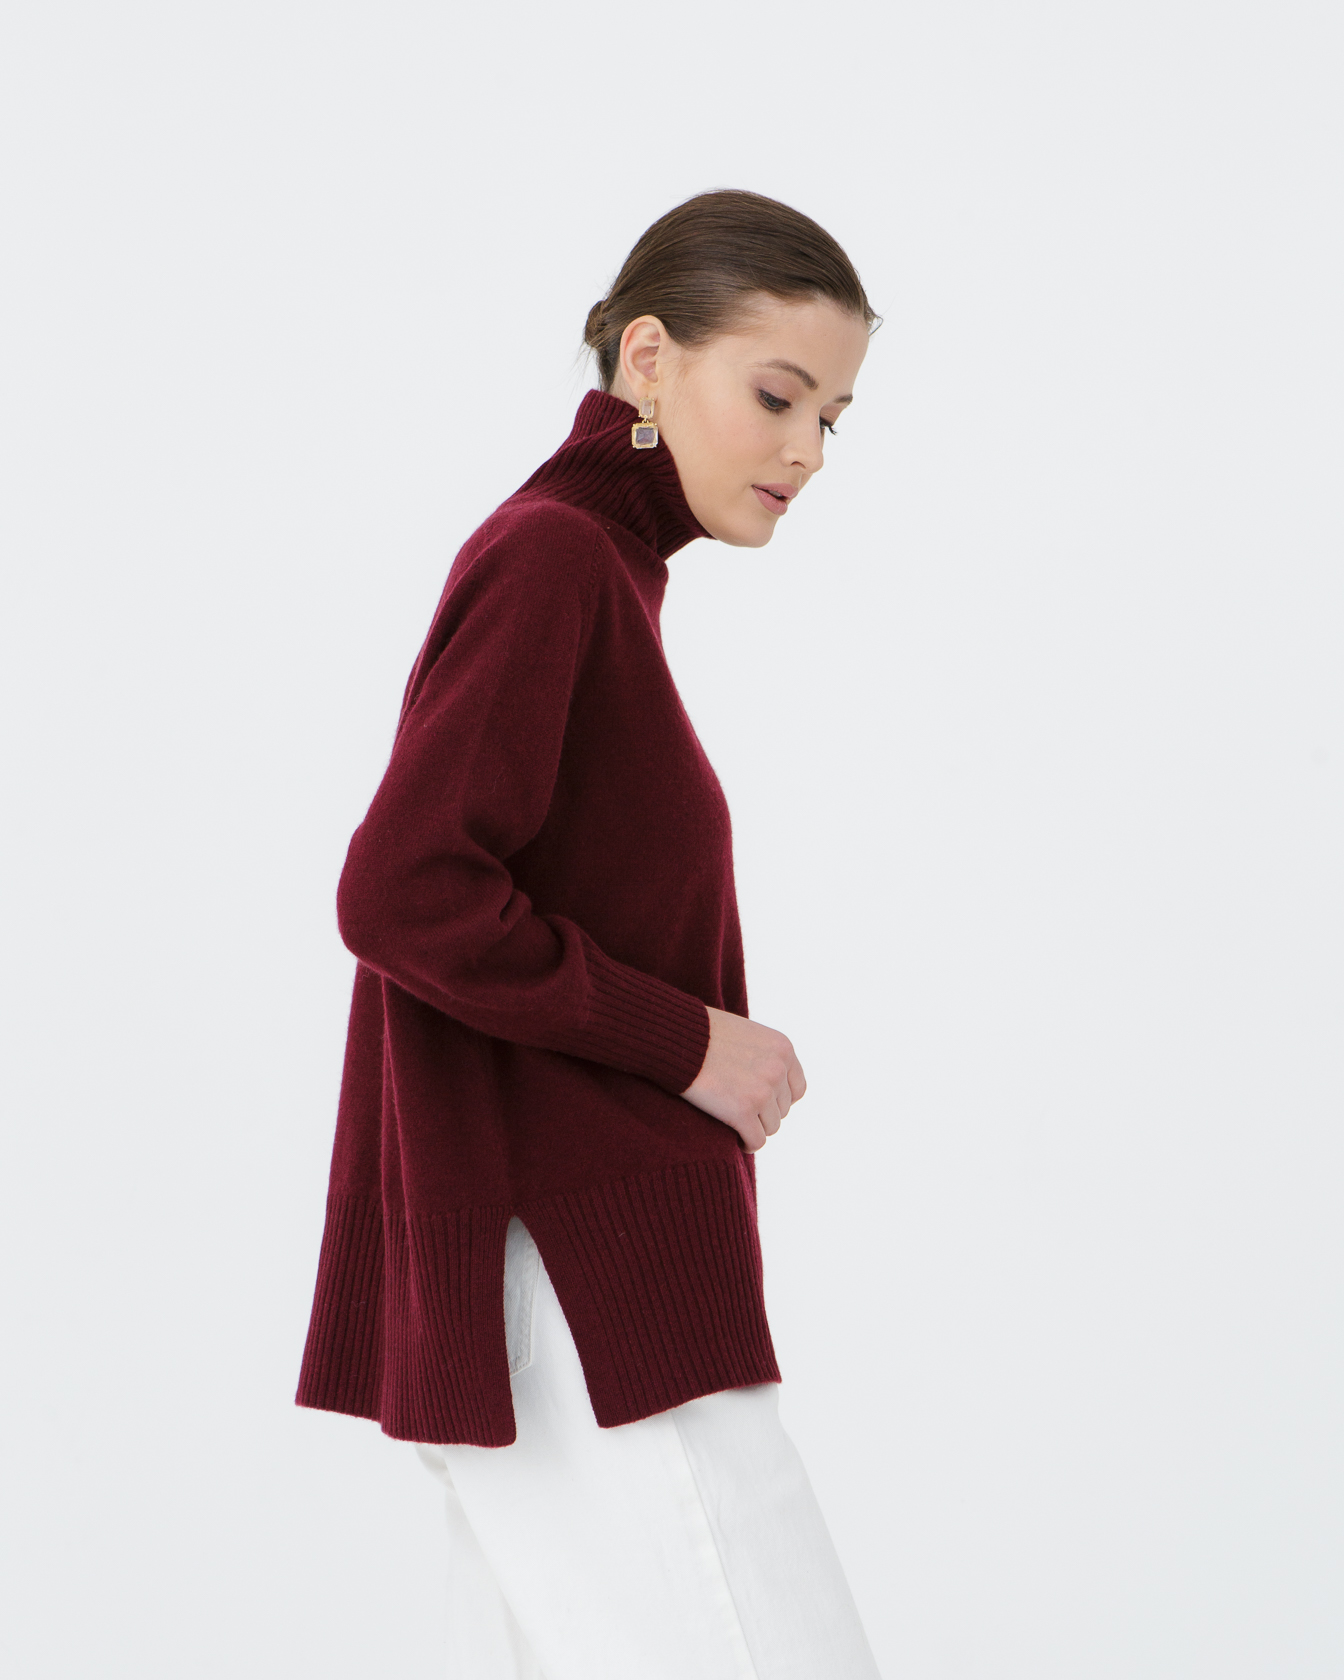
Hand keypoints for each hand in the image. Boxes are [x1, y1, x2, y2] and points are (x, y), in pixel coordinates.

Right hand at [681, 1006, 806, 1151]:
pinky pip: (756, 1141)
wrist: (678, 1037)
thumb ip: (762, 1055)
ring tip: (736, 1125)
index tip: (762, 1103)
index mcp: (782, 1049)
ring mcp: (762, 1092)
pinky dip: (747, 1143)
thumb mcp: (745, 1034)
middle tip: (741, 1112)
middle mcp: (778, 1070)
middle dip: (764, 1113)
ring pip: (771, 1127)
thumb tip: (766, 1080)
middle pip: (782, 1109)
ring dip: (754, 1128)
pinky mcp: (742, 1112)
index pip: (797, 1088)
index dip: (779, 1099)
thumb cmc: (702, 1032)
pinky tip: (736, 1140)